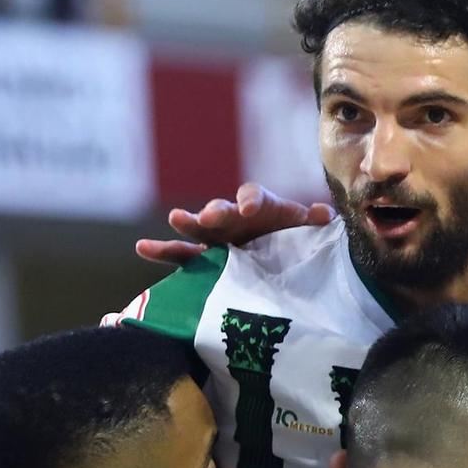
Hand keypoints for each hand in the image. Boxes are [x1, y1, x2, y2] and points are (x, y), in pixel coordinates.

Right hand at [134, 182, 333, 263]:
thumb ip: (314, 224)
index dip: (249, 199)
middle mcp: (234, 219)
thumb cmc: (296, 246)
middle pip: (222, 210)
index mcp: (261, 208)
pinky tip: (142, 247)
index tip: (247, 209)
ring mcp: (216, 239)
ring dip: (187, 224)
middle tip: (210, 216)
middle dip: (216, 212)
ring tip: (176, 219)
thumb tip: (325, 214)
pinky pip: (180, 256)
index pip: (254, 196)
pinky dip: (162, 252)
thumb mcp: (309, 235)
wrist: (285, 271)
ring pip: (197, 229)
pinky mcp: (203, 260)